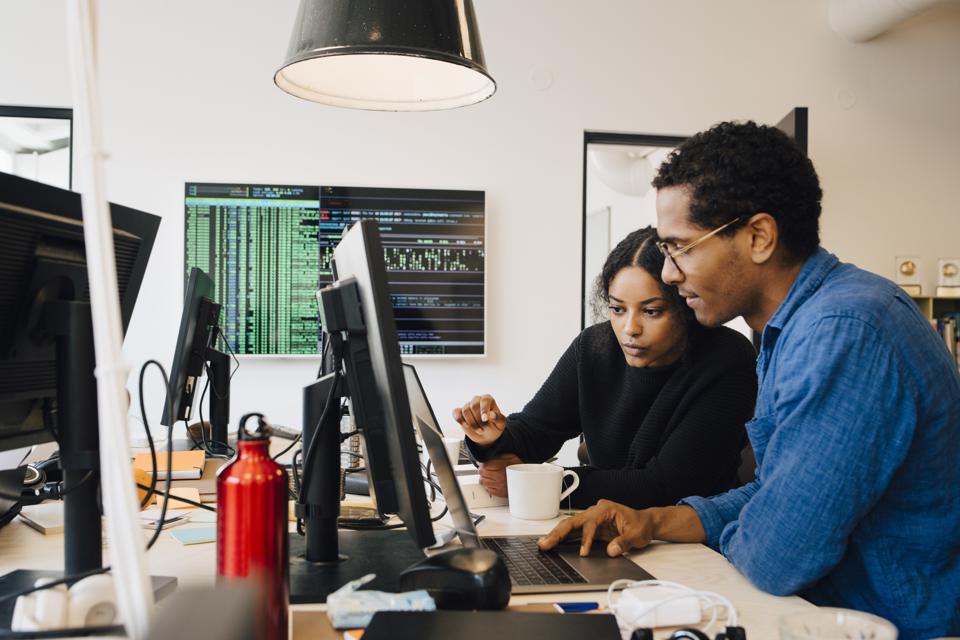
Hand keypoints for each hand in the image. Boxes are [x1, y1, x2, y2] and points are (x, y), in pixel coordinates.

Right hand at [452, 394, 506, 446]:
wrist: (487, 435)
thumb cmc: (495, 426)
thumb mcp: (501, 423)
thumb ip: (497, 418)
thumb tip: (491, 414)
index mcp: (488, 399)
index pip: (484, 400)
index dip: (484, 410)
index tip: (485, 420)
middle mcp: (477, 400)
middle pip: (473, 405)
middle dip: (478, 420)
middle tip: (484, 429)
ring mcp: (467, 405)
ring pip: (465, 411)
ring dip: (471, 423)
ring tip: (479, 430)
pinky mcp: (459, 412)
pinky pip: (456, 413)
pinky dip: (460, 420)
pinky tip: (466, 426)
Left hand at [478, 453, 521, 496]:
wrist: (527, 481)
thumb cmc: (520, 469)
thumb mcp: (512, 457)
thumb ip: (501, 456)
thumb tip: (491, 455)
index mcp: (501, 467)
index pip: (484, 466)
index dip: (483, 464)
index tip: (485, 464)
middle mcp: (499, 477)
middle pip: (482, 474)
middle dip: (483, 471)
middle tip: (486, 469)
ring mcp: (499, 486)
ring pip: (483, 482)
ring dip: (484, 478)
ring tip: (489, 476)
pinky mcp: (500, 493)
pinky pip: (488, 489)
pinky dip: (488, 486)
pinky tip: (493, 482)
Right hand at [536, 499, 655, 556]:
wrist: (645, 523)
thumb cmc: (641, 525)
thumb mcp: (637, 535)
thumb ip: (624, 542)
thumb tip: (611, 550)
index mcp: (605, 508)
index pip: (590, 523)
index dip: (586, 538)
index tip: (584, 552)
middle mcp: (595, 511)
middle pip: (573, 521)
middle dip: (558, 533)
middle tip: (545, 543)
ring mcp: (591, 518)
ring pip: (570, 525)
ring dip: (556, 535)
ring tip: (543, 544)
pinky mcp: (590, 527)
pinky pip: (574, 532)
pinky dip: (563, 538)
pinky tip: (553, 543)